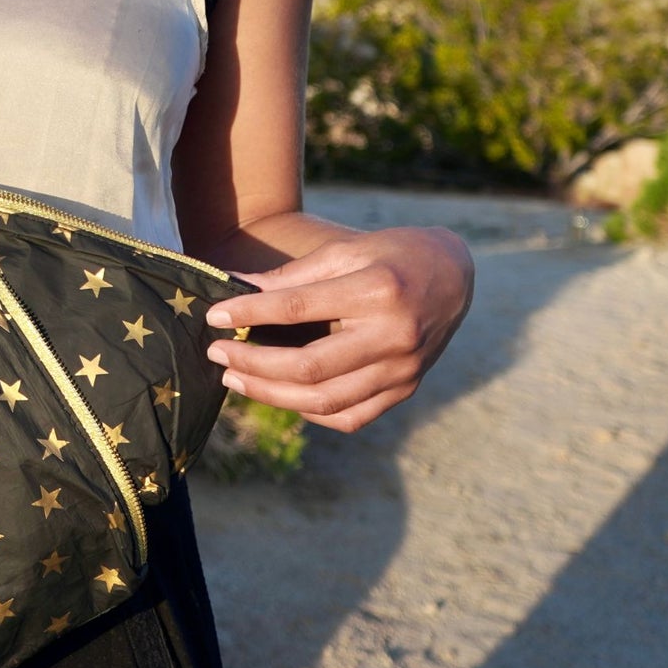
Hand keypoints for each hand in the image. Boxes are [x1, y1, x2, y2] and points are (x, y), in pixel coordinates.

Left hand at [202, 226, 473, 432]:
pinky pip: (350, 416)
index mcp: (377, 290)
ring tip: (234, 379)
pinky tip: (280, 396)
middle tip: (215, 355)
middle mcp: (393, 335)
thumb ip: (293, 276)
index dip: (250, 314)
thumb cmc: (392, 255)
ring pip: (325, 400)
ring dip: (271, 394)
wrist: (454, 276)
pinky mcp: (406, 390)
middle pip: (308, 366)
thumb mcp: (346, 251)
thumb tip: (235, 288)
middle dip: (252, 365)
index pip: (297, 308)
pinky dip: (310, 412)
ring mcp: (403, 370)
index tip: (213, 317)